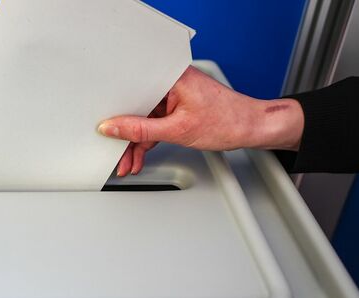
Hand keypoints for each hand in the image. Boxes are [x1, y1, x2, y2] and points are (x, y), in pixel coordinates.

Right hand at [98, 66, 304, 175]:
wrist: (253, 127)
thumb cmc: (228, 121)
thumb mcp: (177, 130)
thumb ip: (141, 130)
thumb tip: (113, 128)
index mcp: (170, 75)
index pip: (132, 91)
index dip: (116, 112)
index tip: (105, 132)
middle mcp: (171, 80)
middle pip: (137, 107)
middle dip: (126, 135)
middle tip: (117, 155)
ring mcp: (174, 93)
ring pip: (145, 118)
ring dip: (136, 141)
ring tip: (128, 162)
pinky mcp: (178, 105)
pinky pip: (155, 122)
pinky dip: (149, 139)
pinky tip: (140, 154)